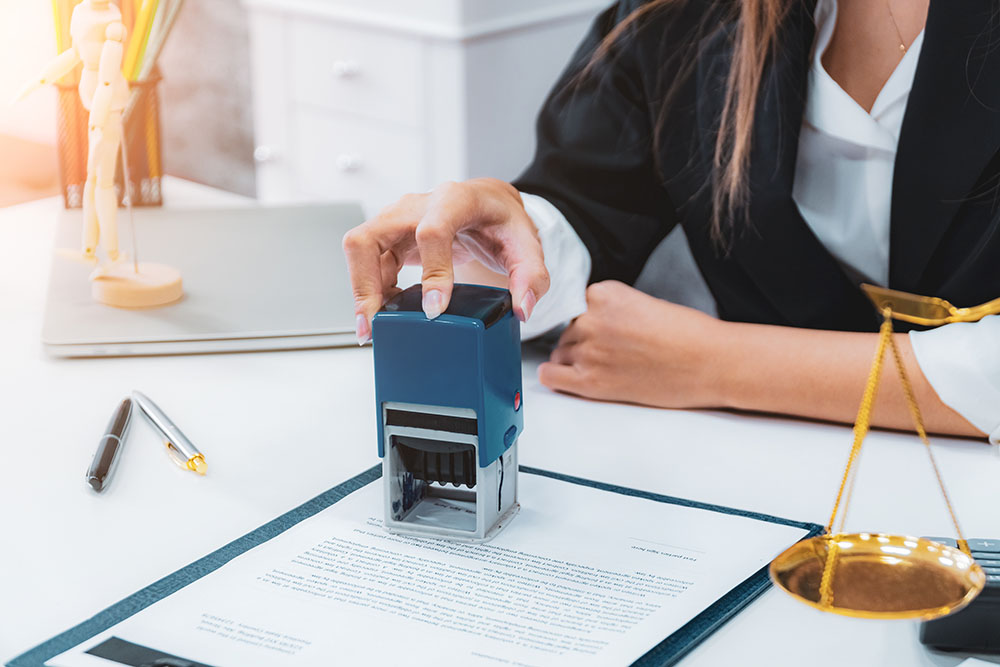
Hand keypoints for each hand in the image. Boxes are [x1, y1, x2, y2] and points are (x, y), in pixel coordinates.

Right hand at [342, 178, 549, 342]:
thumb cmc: (501, 220)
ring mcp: (397, 219)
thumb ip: (531, 276)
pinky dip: (369, 291)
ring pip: (359, 248)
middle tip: (374, 322)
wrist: (487, 204)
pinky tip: (383, 314)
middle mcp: (417, 205)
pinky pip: (367, 262)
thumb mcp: (527, 244)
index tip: (435, 309)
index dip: (432, 271)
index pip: (432, 231)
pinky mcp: (389, 236)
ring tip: (371, 327)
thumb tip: (521, 309)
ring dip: (360, 289)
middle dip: (365, 283)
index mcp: (454, 201)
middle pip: (371, 236)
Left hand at [538, 281, 731, 407]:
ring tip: (604, 366)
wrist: (712, 363)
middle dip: (583, 340)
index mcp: (605, 294)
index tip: (603, 328)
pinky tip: (571, 377)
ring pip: (560, 352)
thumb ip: (611, 309)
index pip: (576, 304)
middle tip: (611, 351)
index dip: (589, 319)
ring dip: (574, 359)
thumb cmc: (689, 335)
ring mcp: (589, 351)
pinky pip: (552, 376)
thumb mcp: (643, 303)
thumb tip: (587, 322)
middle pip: (567, 330)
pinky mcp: (591, 382)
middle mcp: (592, 319)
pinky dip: (555, 376)